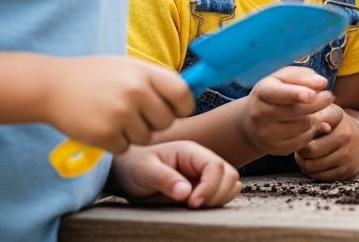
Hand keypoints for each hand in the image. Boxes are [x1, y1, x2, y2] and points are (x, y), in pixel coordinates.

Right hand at [42, 56, 192, 153]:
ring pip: (145, 137)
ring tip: (114, 118)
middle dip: (154, 122)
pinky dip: (115, 142)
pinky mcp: (104, 134)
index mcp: (144, 73)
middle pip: (166, 122)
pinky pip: (124, 147)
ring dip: (134, 133)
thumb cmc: (93, 76)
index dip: (183, 106)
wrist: (50, 86)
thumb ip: (154, 80)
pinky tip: (101, 127)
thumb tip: (187, 95)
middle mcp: (136, 92)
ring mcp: (120, 114)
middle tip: (136, 115)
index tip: (177, 110)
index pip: (182, 94)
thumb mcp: (127, 67)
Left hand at [107, 141, 241, 207]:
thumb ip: (165, 179)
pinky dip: (217, 201)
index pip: (215, 166)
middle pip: (229, 175)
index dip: (210, 186)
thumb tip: (186, 192)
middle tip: (193, 206)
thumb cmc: (134, 168)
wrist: (127, 172)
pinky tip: (197, 206)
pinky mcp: (204, 186)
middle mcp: (202, 161)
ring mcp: (205, 174)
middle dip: (217, 193)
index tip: (192, 203)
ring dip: (218, 198)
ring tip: (195, 206)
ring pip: (231, 184)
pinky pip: (223, 193)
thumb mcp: (144, 171)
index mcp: (190, 152)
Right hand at [240, 66, 333, 155]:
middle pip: (297, 111)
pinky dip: (310, 131)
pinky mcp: (276, 149)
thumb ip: (303, 76)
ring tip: (309, 111)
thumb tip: (322, 83)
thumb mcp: (285, 78)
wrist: (254, 121)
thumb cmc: (277, 93)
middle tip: (328, 96)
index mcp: (262, 92)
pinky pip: (305, 140)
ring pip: (304, 125)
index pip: (277, 94)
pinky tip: (303, 124)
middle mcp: (259, 114)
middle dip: (317, 103)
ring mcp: (266, 134)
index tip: (311, 95)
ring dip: (313, 116)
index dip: (295, 94)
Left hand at [294, 104, 358, 180]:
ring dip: (304, 163)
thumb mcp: (326, 112)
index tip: (299, 137)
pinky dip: (313, 172)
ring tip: (305, 157)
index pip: (310, 130)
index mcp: (338, 118)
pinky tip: (314, 164)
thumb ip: (316, 116)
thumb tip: (315, 127)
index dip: (300, 138)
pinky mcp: (348, 171)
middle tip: (299, 149)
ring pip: (313, 167)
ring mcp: (347, 155)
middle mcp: (346, 136)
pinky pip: (321, 177)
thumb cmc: (334, 124)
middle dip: (300, 152)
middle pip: (310, 152)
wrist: (358, 138)